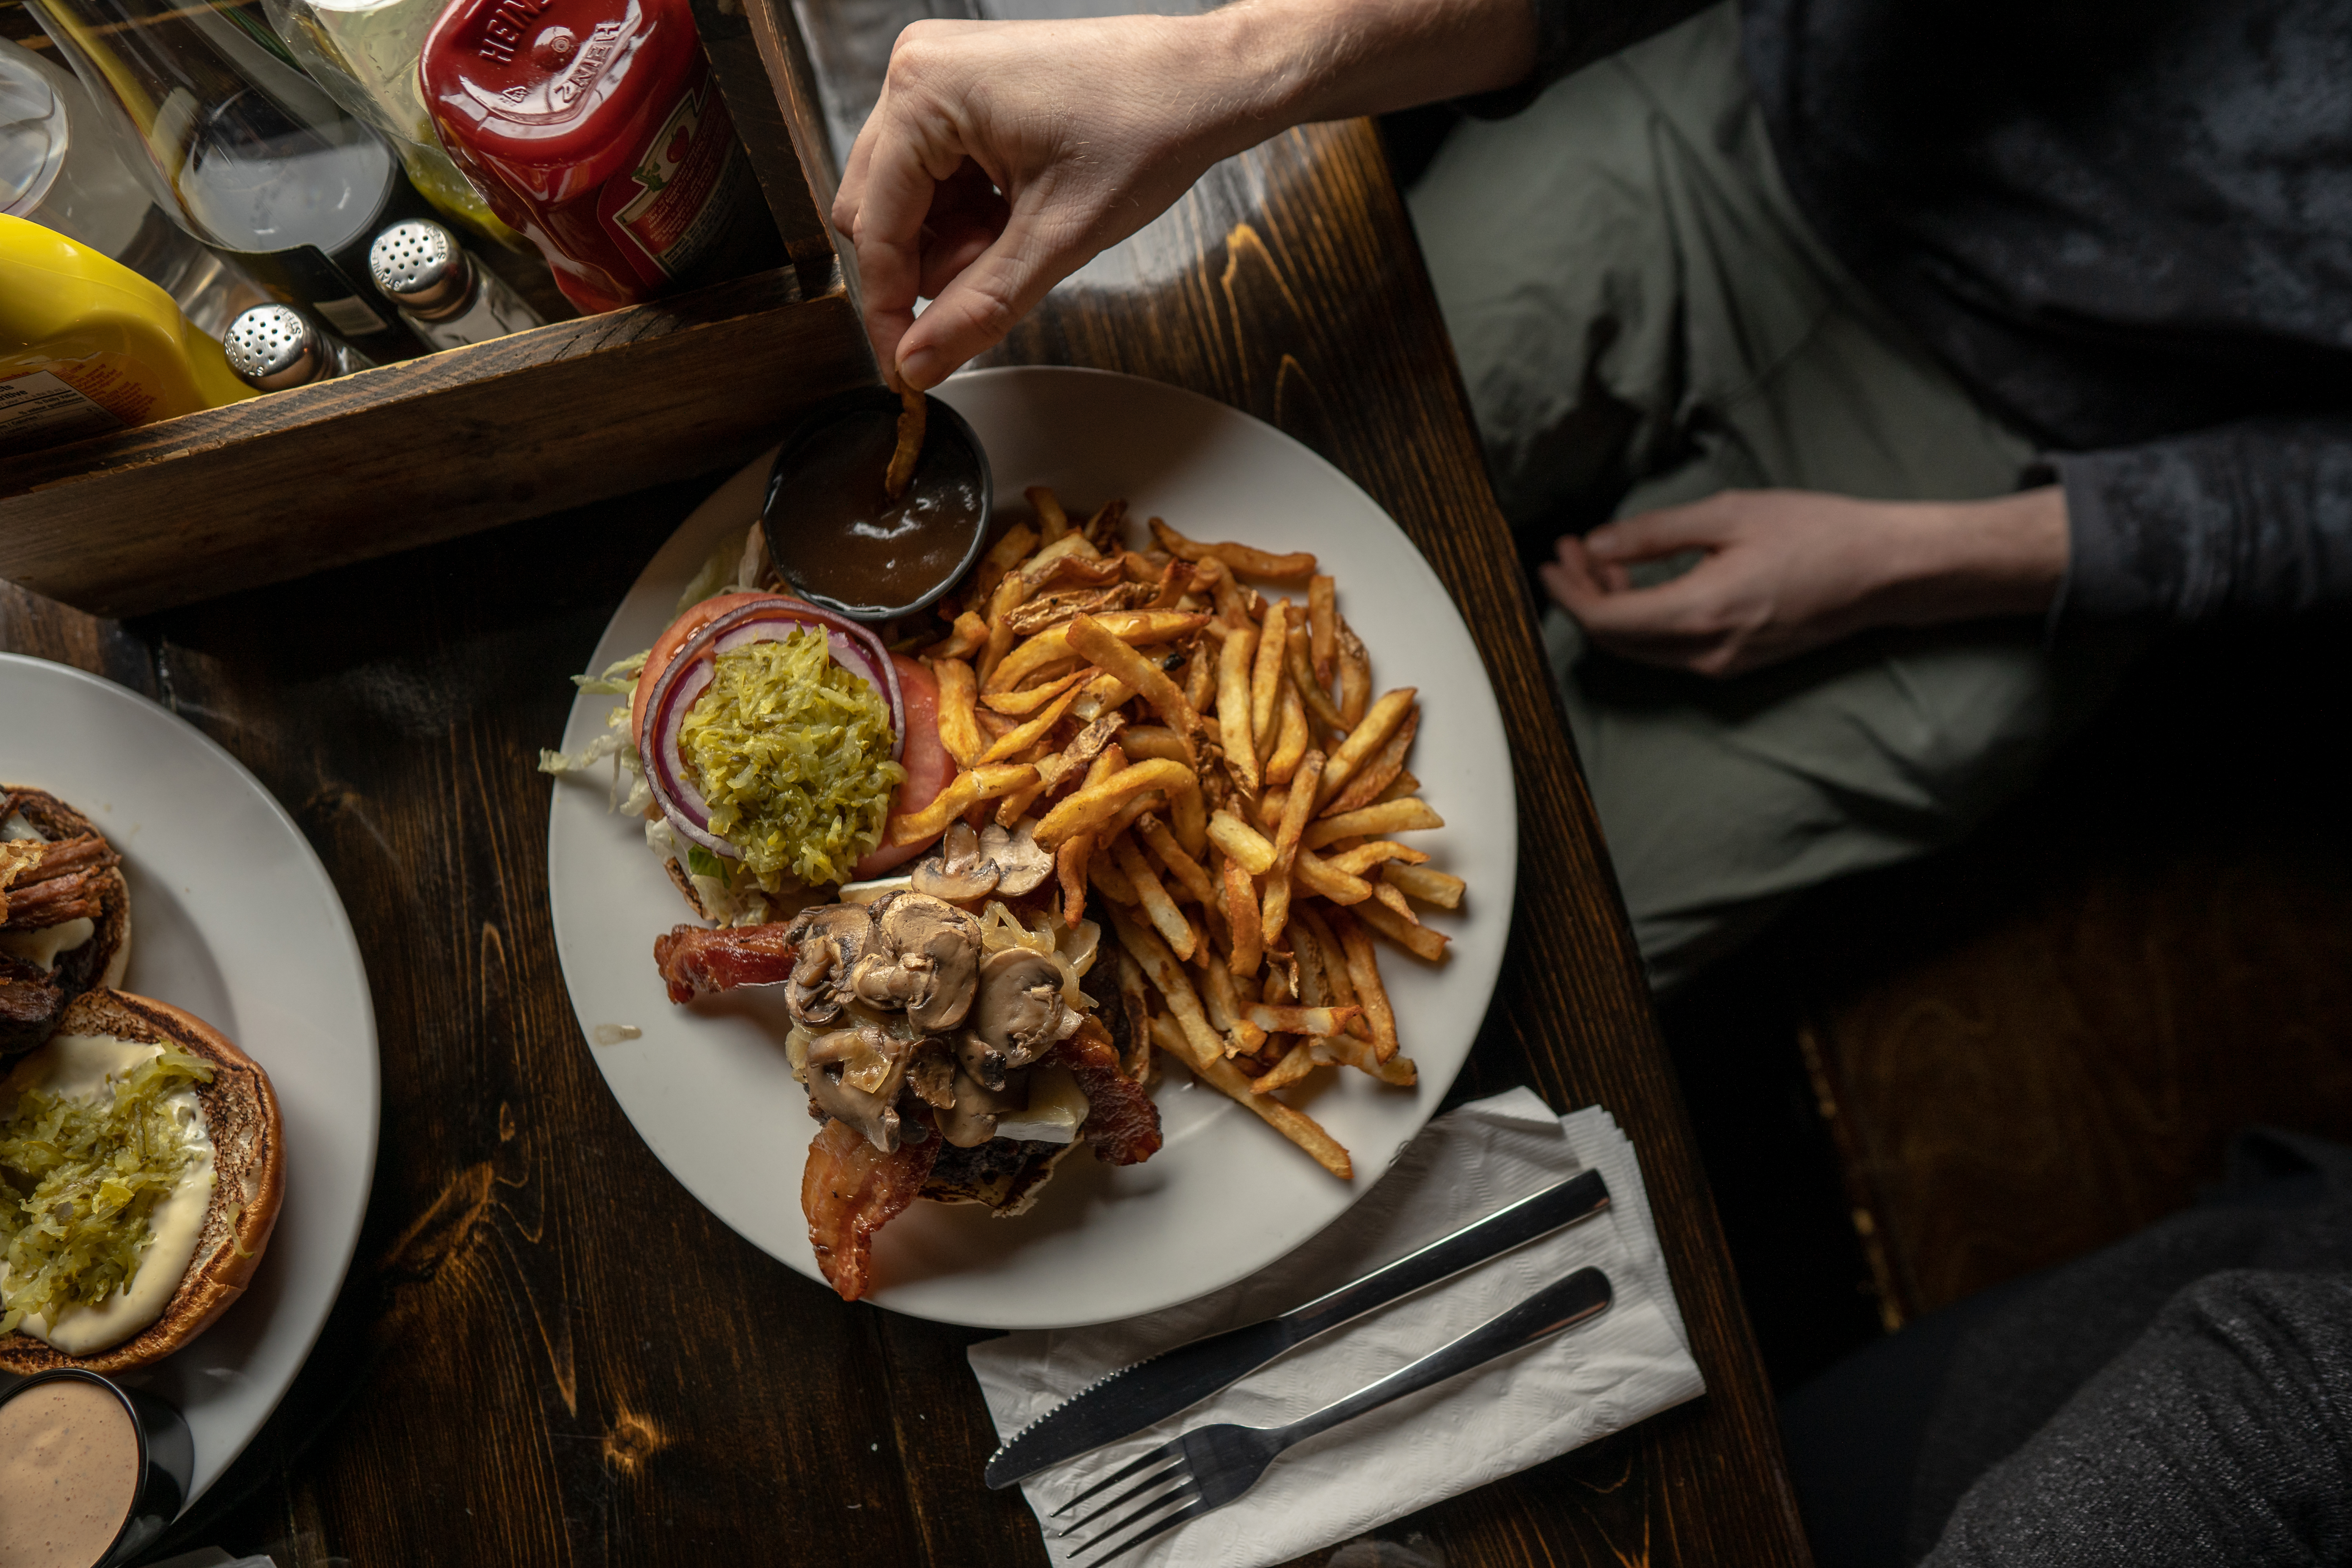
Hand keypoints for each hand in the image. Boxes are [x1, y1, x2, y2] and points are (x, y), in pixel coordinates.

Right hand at [833, 15, 1234, 388]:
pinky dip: (969, 210)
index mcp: (925, 93)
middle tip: (994, 275)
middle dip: (929, 263)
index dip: (888, 308)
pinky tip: (1018, 212)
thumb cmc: (1146, 129)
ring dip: (952, 240)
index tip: (907, 363)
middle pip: (875, 211)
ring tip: (1020, 235)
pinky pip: (936, 172)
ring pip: (905, 197)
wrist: (1201, 83)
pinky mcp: (965, 86)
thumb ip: (977, 307)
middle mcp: (917, 71)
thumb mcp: (1057, 237)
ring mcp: (939, 73)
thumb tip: (919, 362)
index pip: (874, 228)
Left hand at [1538, 487, 2069, 677]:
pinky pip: (1670, 649)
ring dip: (1613, 606)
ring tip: (1602, 557)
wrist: (1887, 573)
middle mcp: (1706, 653)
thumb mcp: (1731, 515)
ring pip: (1641, 647)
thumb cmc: (1819, 533)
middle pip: (1616, 640)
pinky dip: (1645, 617)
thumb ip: (1656, 535)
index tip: (1551, 558)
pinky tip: (1642, 580)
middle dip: (1585, 596)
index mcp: (1701, 613)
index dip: (1569, 592)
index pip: (1606, 620)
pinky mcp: (1737, 664)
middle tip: (1573, 550)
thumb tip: (1597, 544)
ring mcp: (1722, 665)